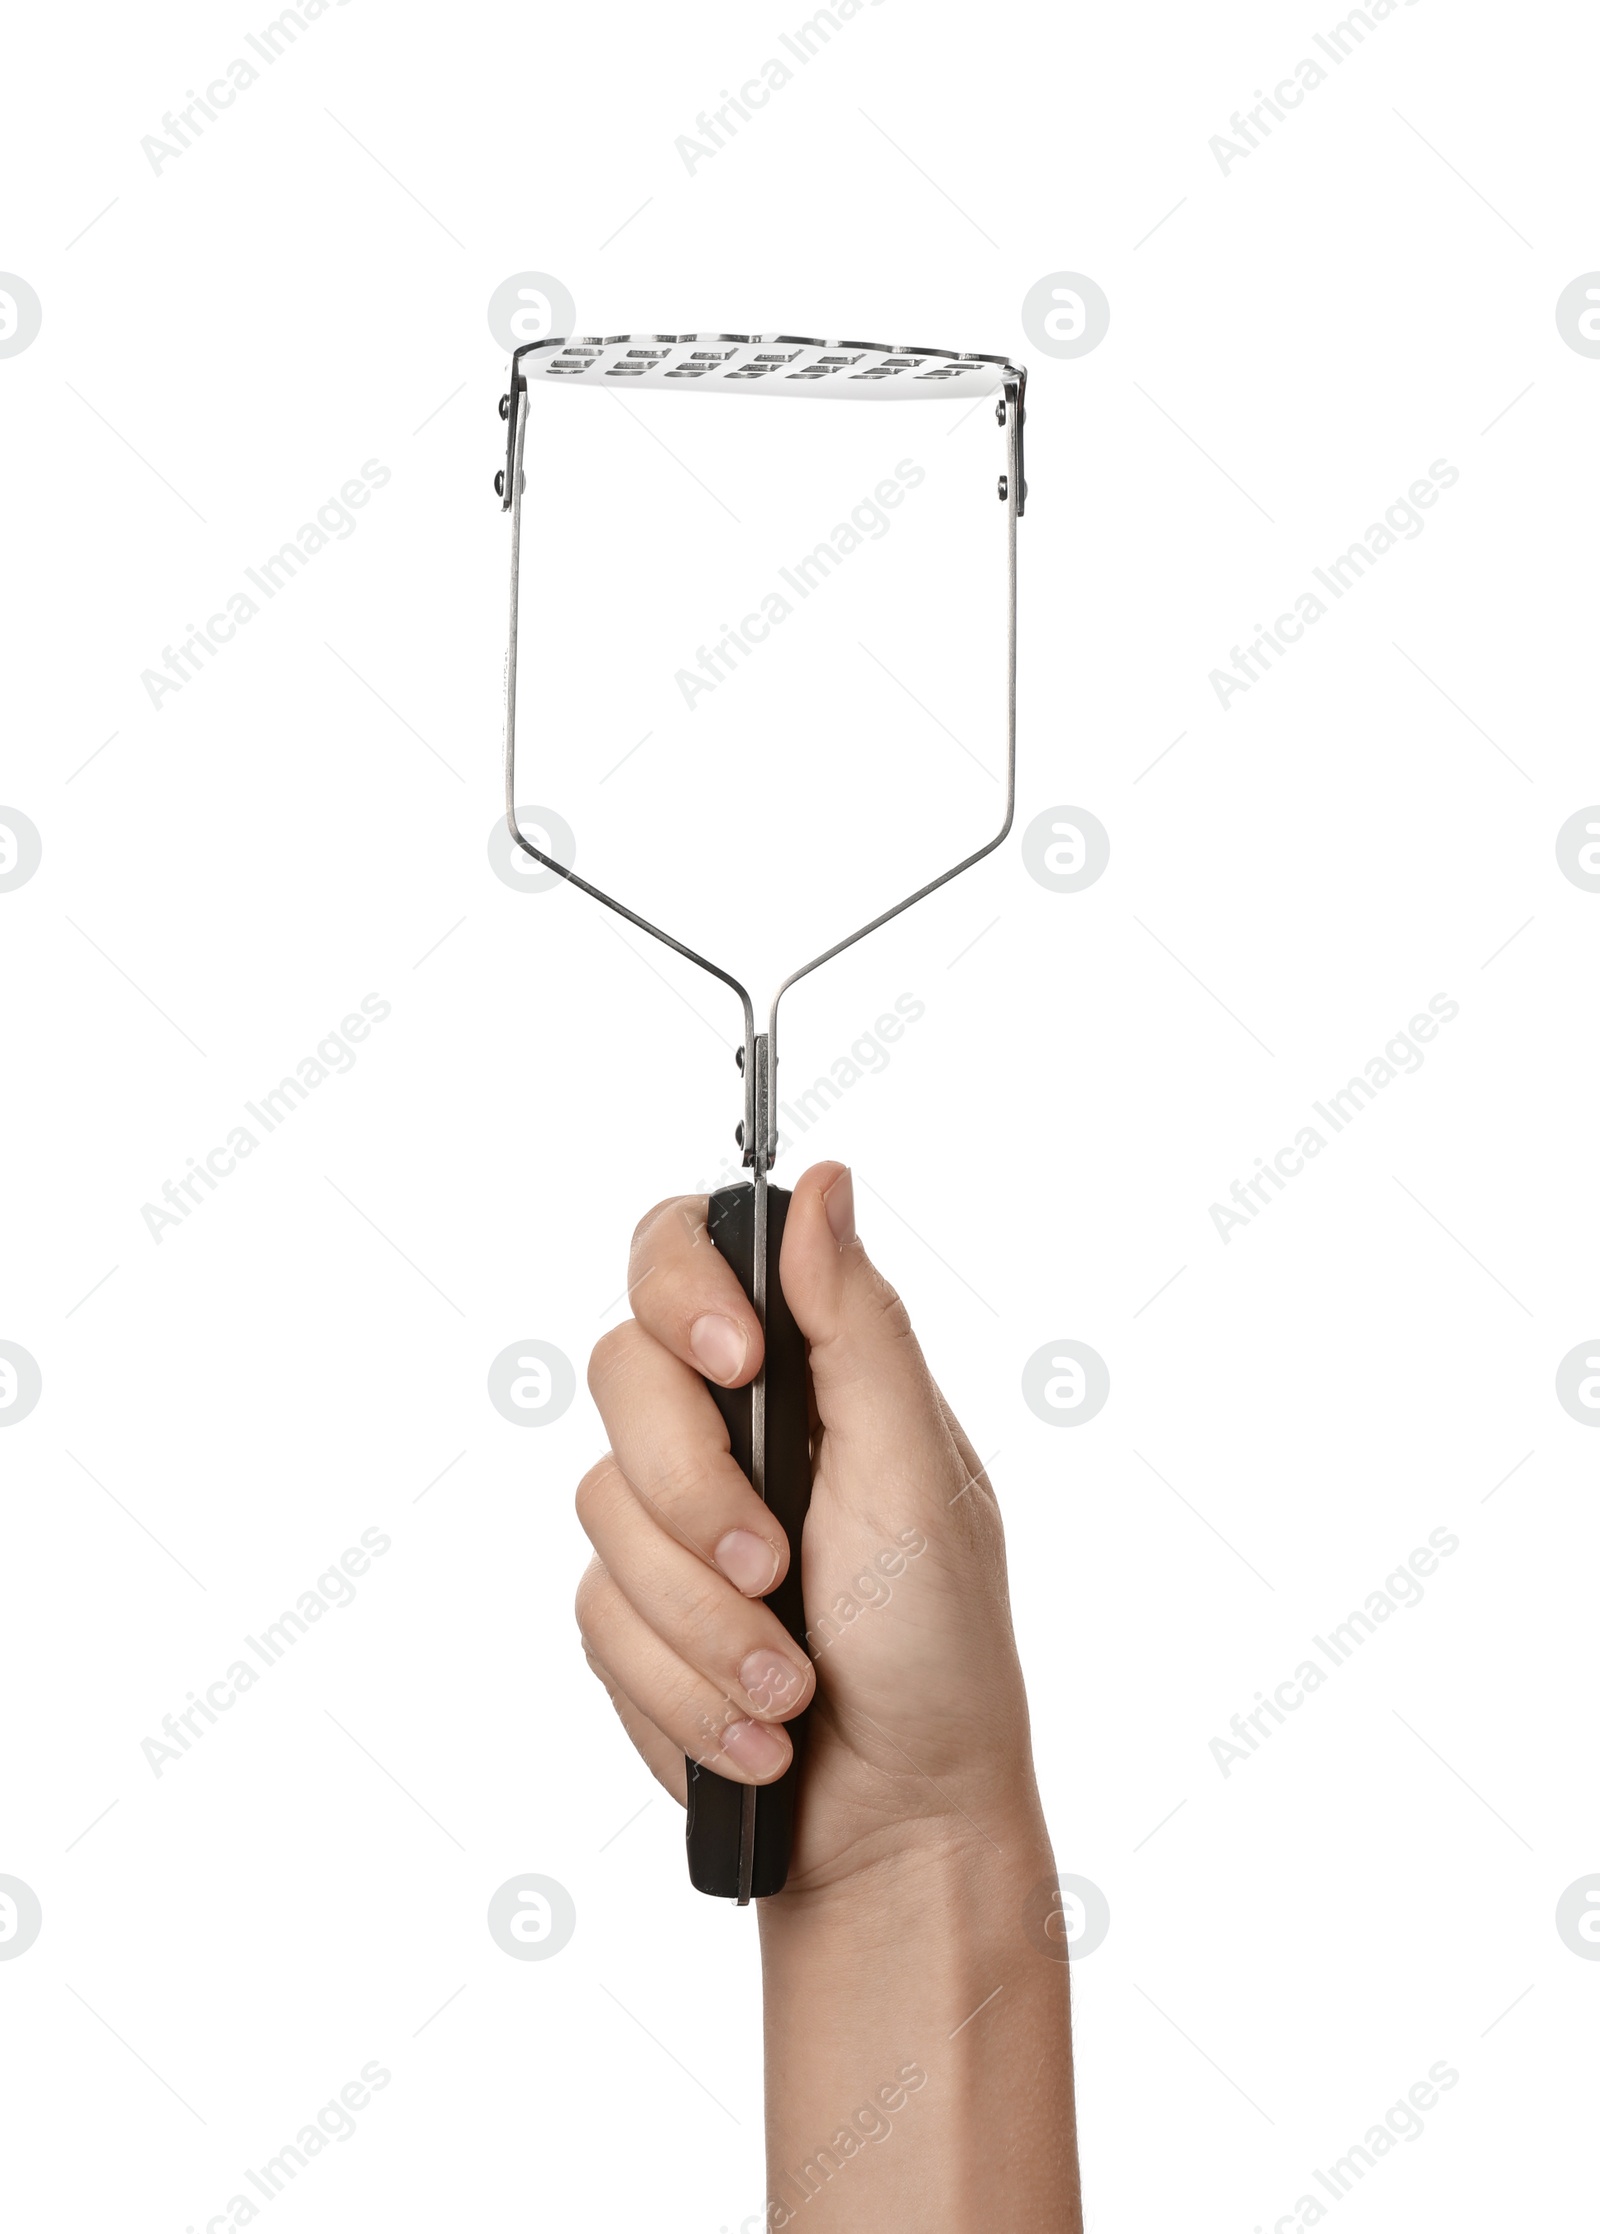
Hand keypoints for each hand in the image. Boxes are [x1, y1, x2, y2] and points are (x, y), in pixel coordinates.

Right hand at [574, 1160, 1045, 1892]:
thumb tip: (827, 1182)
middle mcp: (723, 1428)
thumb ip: (859, 1328)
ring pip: (602, 1512)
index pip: (684, 1254)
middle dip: (698, 1497)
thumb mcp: (918, 1476)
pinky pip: (598, 1617)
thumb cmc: (940, 1647)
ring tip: (790, 1690)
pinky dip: (683, 1686)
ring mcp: (666, 1521)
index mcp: (802, 1371)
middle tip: (780, 1574)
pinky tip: (754, 1732)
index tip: (734, 1365)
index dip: (683, 1291)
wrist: (899, 1823)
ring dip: (705, 1622)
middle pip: (622, 1377)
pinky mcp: (627, 1613)